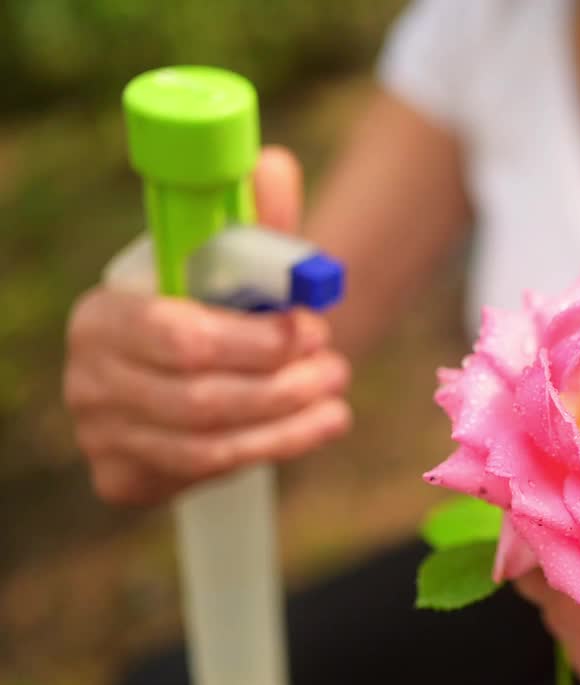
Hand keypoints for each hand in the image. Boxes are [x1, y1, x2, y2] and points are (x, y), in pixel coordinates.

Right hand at [63, 147, 351, 504]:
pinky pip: (207, 471)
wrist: (190, 373)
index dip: (254, 341)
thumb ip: (257, 219)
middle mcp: (91, 377)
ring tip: (337, 394)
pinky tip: (320, 426)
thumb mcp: (233, 261)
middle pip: (199, 397)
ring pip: (209, 443)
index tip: (310, 329)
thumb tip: (273, 164)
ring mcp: (103, 433)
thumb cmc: (213, 307)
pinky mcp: (124, 475)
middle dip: (283, 384)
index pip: (178, 336)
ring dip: (289, 420)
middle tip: (336, 365)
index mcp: (105, 314)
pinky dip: (274, 449)